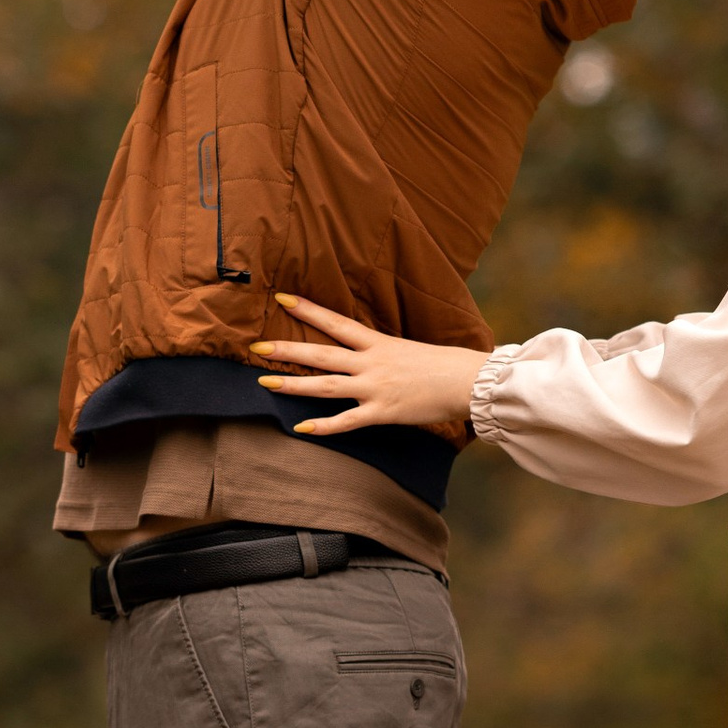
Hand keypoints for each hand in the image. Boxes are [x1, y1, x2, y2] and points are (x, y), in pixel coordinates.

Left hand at [251, 296, 489, 438]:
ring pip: (326, 385)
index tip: (282, 299)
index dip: (308, 310)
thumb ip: (385, 353)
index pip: (336, 322)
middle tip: (257, 346)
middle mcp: (372, 363)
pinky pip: (346, 421)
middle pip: (321, 353)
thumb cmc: (446, 365)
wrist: (470, 382)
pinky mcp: (383, 412)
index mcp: (379, 343)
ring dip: (293, 384)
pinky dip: (323, 426)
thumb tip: (368, 354)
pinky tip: (300, 428)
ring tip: (264, 383)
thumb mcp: (410, 349)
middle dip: (287, 349)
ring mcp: (375, 387)